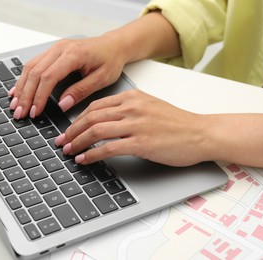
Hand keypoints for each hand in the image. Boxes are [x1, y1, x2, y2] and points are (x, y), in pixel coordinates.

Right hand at [9, 36, 125, 118]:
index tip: (35, 112)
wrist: (113, 45)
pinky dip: (24, 79)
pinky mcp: (52, 52)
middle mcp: (60, 49)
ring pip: (30, 67)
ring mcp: (54, 49)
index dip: (39, 96)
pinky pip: (33, 64)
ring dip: (21, 87)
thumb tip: (62, 105)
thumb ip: (80, 91)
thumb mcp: (101, 79)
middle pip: (35, 72)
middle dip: (26, 95)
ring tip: (15, 105)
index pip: (49, 77)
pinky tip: (18, 90)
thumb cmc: (110, 60)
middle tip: (20, 113)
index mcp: (73, 54)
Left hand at [56, 89, 207, 166]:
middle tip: (61, 141)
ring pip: (96, 130)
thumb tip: (106, 121)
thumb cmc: (178, 124)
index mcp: (133, 97)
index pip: (95, 106)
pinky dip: (92, 154)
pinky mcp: (141, 142)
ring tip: (68, 151)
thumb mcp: (151, 107)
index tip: (69, 129)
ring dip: (78, 142)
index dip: (77, 119)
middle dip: (71, 131)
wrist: (201, 133)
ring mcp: (137, 124)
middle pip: (91, 117)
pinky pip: (108, 148)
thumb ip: (129, 110)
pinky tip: (84, 159)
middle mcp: (132, 107)